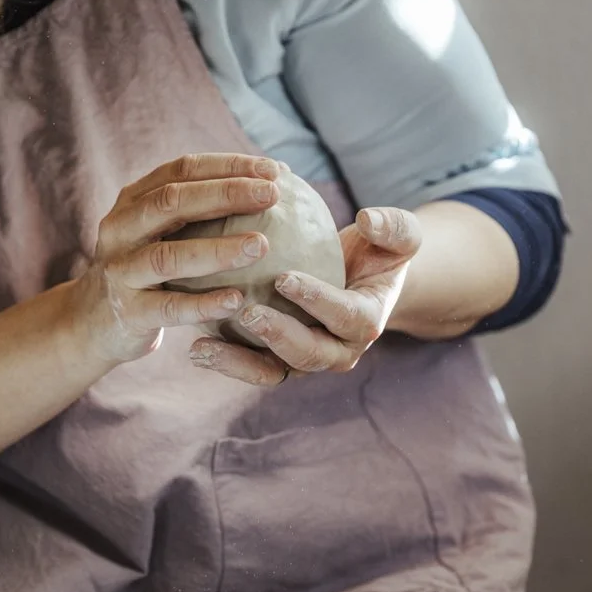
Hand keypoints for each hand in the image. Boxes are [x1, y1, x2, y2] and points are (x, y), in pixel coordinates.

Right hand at [76, 153, 279, 364]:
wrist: (94, 323)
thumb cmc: (147, 271)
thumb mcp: (161, 232)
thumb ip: (200, 210)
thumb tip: (274, 180)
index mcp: (133, 200)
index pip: (182, 170)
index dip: (227, 167)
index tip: (272, 171)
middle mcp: (122, 229)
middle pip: (173, 202)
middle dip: (226, 195)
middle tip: (271, 196)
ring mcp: (121, 271)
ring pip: (168, 256)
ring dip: (217, 250)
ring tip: (260, 246)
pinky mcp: (128, 312)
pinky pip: (169, 308)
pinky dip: (203, 305)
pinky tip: (237, 301)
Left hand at [189, 206, 421, 385]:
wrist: (363, 282)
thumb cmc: (377, 252)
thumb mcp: (398, 237)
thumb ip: (393, 227)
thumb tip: (367, 219)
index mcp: (366, 322)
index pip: (347, 316)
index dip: (319, 301)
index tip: (286, 278)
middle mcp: (337, 351)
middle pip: (309, 355)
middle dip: (279, 337)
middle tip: (248, 313)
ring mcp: (305, 361)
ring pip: (273, 372)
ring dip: (238, 362)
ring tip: (201, 347)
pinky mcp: (279, 362)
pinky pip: (251, 367)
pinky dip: (224, 360)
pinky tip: (193, 345)